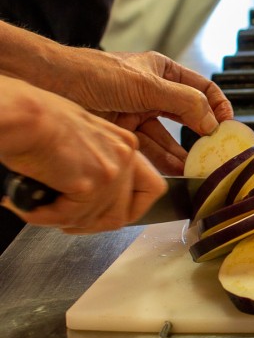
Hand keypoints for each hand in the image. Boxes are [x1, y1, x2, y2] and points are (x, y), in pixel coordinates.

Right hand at [0, 79, 166, 233]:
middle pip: (126, 212)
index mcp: (124, 144)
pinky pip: (70, 217)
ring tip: (39, 211)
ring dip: (66, 222)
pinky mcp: (92, 184)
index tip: (104, 214)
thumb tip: (87, 191)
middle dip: (92, 224)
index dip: (129, 208)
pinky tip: (27, 206)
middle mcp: (125, 156)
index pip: (149, 188)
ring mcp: (112, 171)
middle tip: (65, 221)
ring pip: (97, 220)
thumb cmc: (36, 119)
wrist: (20, 113)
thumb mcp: (80, 137)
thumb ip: (94, 162)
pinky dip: (45, 217)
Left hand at [52, 48, 234, 173]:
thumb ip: (185, 102)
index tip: (228, 126)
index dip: (218, 106)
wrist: (54, 86)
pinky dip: (162, 161)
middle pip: (187, 116)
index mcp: (163, 72)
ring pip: (168, 137)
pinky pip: (149, 149)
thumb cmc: (98, 74)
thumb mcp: (148, 85)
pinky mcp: (124, 132)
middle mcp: (153, 92)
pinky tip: (174, 171)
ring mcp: (138, 113)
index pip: (202, 89)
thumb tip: (211, 122)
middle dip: (201, 136)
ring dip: (182, 153)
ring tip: (195, 169)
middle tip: (214, 153)